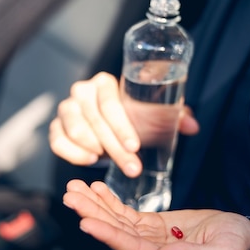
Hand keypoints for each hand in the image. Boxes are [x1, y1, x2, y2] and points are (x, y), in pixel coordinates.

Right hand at [49, 72, 198, 177]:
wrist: (110, 123)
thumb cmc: (134, 116)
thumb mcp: (155, 113)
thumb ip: (174, 115)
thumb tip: (192, 125)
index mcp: (104, 82)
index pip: (108, 100)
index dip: (121, 124)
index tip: (135, 146)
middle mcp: (82, 92)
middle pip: (93, 118)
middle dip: (114, 146)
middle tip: (132, 166)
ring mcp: (66, 109)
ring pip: (73, 128)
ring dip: (92, 148)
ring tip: (107, 161)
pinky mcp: (57, 128)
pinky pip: (57, 140)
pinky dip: (71, 152)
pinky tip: (88, 160)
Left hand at [62, 179, 249, 249]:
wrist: (246, 243)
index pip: (131, 249)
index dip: (108, 235)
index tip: (86, 223)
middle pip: (116, 233)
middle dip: (92, 214)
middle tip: (70, 196)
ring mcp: (151, 239)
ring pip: (117, 221)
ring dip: (95, 205)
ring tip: (75, 189)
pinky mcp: (154, 226)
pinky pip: (127, 214)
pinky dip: (111, 201)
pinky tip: (97, 189)